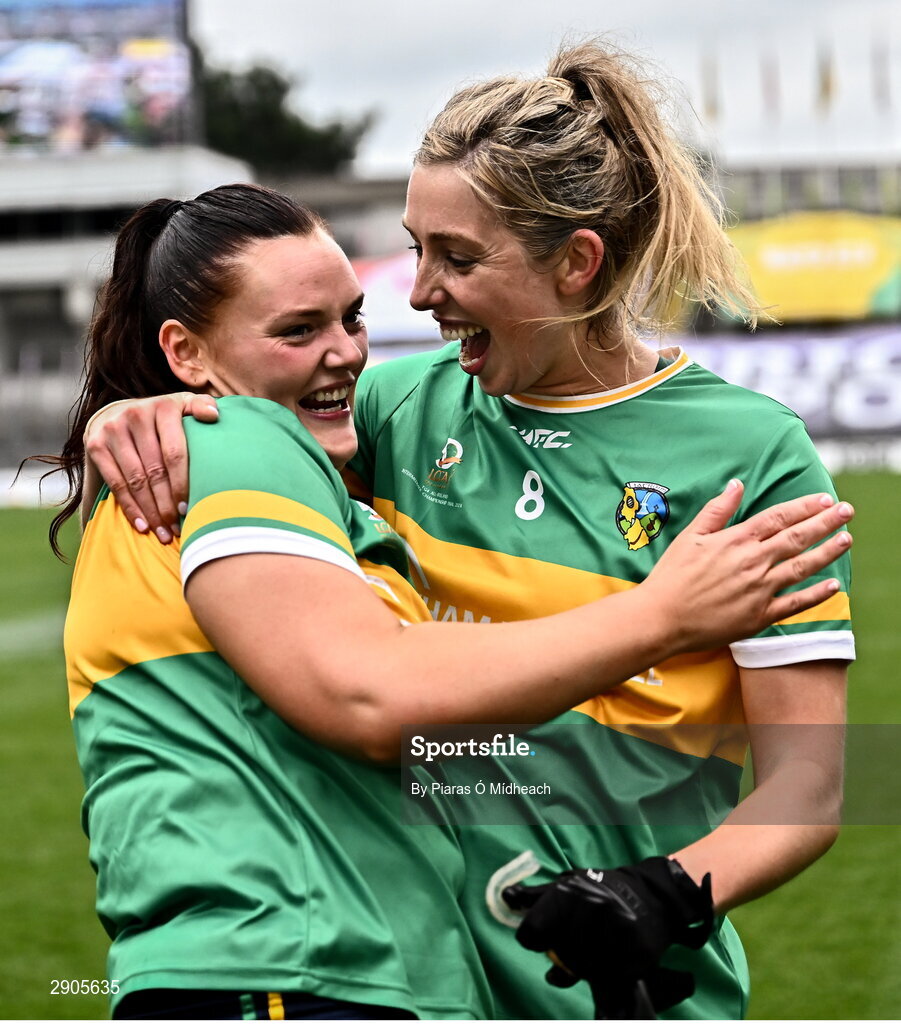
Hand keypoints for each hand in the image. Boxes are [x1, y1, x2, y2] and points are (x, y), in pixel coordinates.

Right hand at [84, 393, 217, 541]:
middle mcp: (136, 415)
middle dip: (167, 504)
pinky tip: (142, 525)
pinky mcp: (96, 445)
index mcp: (164, 407)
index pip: (175, 453)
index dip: (182, 484)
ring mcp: (113, 430)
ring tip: (163, 533)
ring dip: (150, 511)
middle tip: (177, 528)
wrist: (117, 411)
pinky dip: (130, 507)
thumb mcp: (184, 404)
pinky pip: (115, 483)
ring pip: (135, 480)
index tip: (188, 509)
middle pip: (155, 470)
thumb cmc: (162, 416)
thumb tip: (215, 415)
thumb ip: (202, 406)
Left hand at [504, 858, 711, 1013]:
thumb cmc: (602, 889)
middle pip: (558, 954)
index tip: (544, 937)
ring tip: (595, 946)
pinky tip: (611, 956)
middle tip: (578, 939)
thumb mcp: (567, 885)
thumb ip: (535, 897)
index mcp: (567, 891)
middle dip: (563, 952)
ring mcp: (615, 932)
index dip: (533, 939)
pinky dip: (606, 973)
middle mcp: (591, 908)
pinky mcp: (636, 954)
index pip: (531, 933)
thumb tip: (505, 898)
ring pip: (582, 969)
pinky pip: (608, 979)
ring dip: (584, 965)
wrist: (653, 896)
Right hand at [642, 480, 852, 653]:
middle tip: (847, 510)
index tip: (825, 498)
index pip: (779, 517)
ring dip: (827, 552)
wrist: (662, 618)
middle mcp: (753, 562)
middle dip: (825, 522)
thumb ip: (717, 510)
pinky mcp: (760, 616)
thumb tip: (737, 484)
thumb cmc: (671, 576)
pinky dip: (816, 595)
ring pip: (802, 567)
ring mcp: (759, 590)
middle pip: (797, 538)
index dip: (804, 506)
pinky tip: (834, 586)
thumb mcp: (690, 536)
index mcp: (736, 541)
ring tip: (846, 540)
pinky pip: (795, 604)